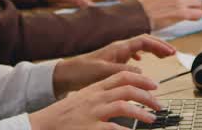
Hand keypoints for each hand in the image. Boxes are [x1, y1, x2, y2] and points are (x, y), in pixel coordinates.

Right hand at [30, 71, 160, 128]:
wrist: (42, 124)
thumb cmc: (64, 114)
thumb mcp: (84, 100)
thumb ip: (102, 96)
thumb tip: (122, 99)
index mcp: (95, 89)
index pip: (122, 76)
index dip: (141, 79)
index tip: (153, 85)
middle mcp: (95, 98)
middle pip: (127, 89)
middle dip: (147, 96)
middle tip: (158, 104)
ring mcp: (93, 112)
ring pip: (123, 106)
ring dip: (141, 112)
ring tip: (151, 119)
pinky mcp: (90, 128)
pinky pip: (113, 128)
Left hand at [86, 34, 175, 65]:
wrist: (67, 74)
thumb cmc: (82, 71)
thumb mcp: (104, 72)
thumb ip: (123, 70)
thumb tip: (141, 71)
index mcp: (119, 47)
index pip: (144, 40)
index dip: (159, 45)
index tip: (170, 51)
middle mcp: (119, 47)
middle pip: (144, 41)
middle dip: (160, 45)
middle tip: (172, 52)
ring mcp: (116, 53)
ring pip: (139, 47)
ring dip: (152, 50)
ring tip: (163, 55)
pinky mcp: (112, 59)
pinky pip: (132, 54)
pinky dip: (141, 56)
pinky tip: (142, 62)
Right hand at [137, 0, 201, 29]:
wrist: (140, 14)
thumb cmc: (148, 4)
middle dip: (191, 1)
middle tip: (184, 7)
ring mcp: (181, 1)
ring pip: (198, 4)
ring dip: (194, 8)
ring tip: (185, 12)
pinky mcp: (183, 13)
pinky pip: (199, 13)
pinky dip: (196, 16)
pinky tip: (190, 17)